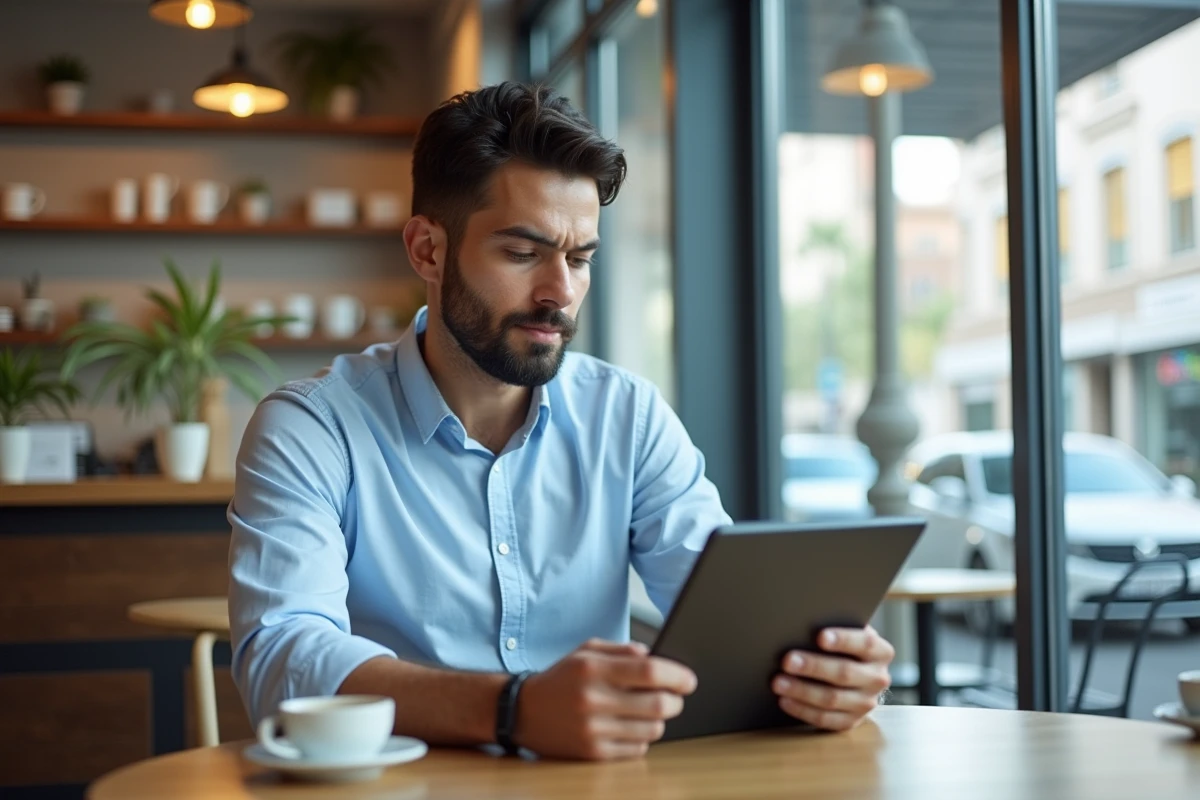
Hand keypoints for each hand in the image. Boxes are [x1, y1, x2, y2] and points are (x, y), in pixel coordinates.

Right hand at [514, 638, 696, 759]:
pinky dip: (642, 738)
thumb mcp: (586, 651)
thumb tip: (653, 655)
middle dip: (675, 701)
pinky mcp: (592, 753)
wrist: (522, 712)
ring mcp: (593, 729)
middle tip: (675, 697)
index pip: (649, 672)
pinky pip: (637, 748)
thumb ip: (621, 649)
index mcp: (593, 669)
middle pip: (658, 704)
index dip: (677, 676)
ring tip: (649, 712)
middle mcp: (593, 700)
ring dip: (659, 721)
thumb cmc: (560, 679)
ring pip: (652, 729)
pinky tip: (631, 727)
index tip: (689, 680)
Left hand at [772, 625, 893, 731]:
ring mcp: (866, 703)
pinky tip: (785, 701)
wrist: (858, 673)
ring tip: (778, 682)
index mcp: (881, 652)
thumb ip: (834, 626)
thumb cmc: (844, 646)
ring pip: (832, 699)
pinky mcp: (852, 721)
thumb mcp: (847, 631)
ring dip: (802, 691)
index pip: (865, 643)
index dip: (843, 640)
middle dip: (813, 666)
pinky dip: (803, 711)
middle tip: (787, 661)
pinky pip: (826, 719)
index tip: (820, 636)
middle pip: (844, 673)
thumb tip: (802, 624)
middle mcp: (877, 678)